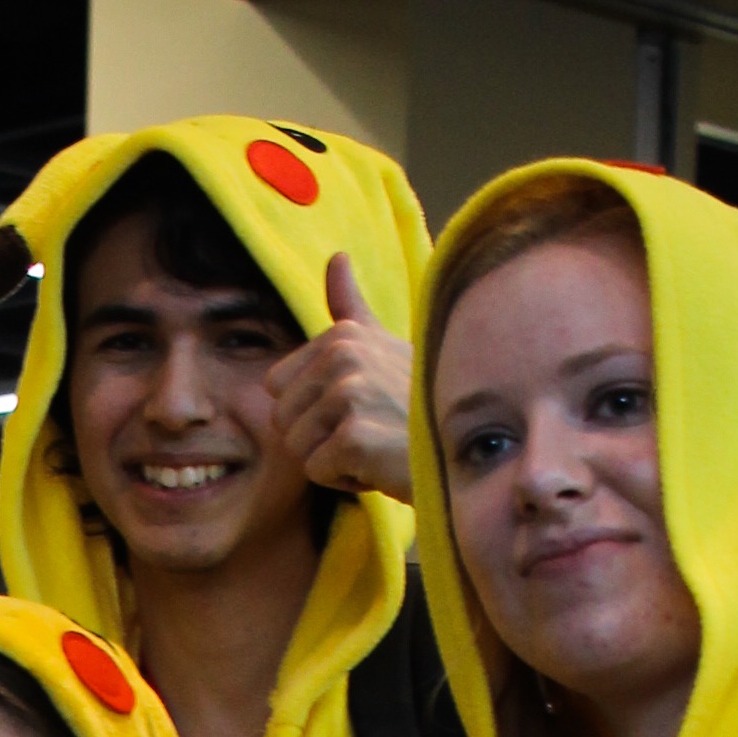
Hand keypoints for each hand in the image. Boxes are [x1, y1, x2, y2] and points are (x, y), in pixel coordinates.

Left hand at [263, 255, 415, 496]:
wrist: (461, 449)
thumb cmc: (416, 404)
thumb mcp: (383, 345)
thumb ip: (350, 307)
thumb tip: (336, 257)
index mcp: (342, 335)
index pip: (276, 388)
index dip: (310, 410)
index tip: (355, 407)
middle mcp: (342, 356)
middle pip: (282, 420)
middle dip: (318, 438)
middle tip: (368, 431)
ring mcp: (349, 394)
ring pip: (297, 448)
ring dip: (333, 460)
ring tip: (376, 446)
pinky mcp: (354, 436)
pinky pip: (318, 471)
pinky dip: (348, 479)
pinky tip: (381, 465)